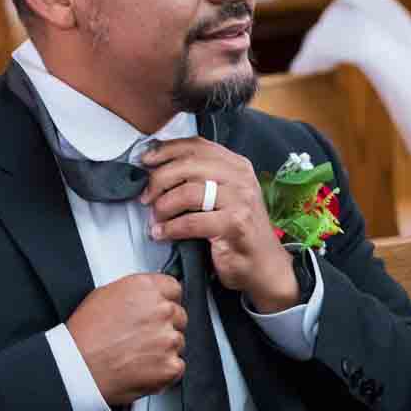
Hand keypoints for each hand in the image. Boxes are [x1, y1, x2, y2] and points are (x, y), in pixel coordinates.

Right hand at [66, 273, 185, 405]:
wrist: (78, 368)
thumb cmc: (84, 336)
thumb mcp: (104, 296)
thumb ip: (135, 294)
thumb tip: (146, 297)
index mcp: (146, 289)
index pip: (173, 289)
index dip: (165, 301)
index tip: (157, 311)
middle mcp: (162, 310)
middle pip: (177, 316)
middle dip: (164, 326)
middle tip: (140, 337)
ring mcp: (169, 338)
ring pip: (178, 341)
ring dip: (164, 348)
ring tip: (136, 354)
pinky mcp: (171, 364)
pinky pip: (176, 365)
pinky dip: (163, 370)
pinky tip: (141, 368)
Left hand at [140, 137, 298, 312]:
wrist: (264, 265)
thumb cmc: (237, 231)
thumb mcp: (224, 196)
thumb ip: (202, 178)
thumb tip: (158, 167)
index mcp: (237, 165)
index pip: (197, 145)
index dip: (166, 150)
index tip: (145, 161)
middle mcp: (241, 178)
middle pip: (188, 165)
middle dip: (158, 180)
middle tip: (145, 198)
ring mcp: (240, 200)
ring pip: (187, 192)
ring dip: (163, 207)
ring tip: (155, 220)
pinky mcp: (234, 224)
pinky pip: (191, 222)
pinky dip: (171, 229)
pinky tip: (162, 234)